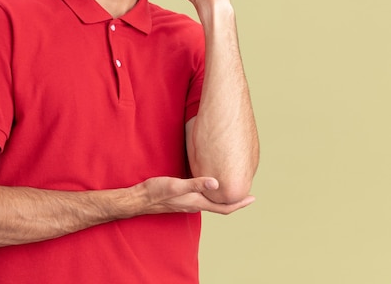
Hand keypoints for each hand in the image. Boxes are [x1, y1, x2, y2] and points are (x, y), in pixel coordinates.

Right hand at [139, 176, 254, 215]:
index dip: (240, 204)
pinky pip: (202, 198)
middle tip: (246, 191)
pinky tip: (209, 185)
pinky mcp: (182, 198)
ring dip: (223, 197)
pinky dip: (211, 193)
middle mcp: (195, 205)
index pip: (224, 208)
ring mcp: (188, 202)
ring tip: (231, 187)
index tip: (253, 198)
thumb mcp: (176, 185)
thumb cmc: (156, 192)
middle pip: (220, 206)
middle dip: (235, 200)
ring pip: (211, 203)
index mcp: (197, 202)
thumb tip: (217, 183)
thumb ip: (196, 184)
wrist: (139, 199)